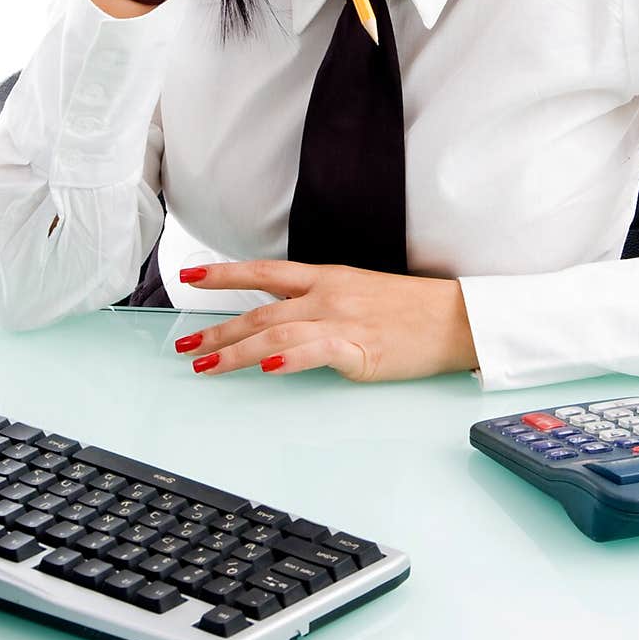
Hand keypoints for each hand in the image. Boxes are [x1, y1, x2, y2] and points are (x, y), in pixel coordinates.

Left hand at [173, 261, 478, 382]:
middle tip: (184, 346)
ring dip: (236, 351)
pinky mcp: (360, 349)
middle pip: (259, 310)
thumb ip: (318, 303)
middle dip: (216, 329)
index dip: (224, 274)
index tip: (190, 277)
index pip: (264, 271)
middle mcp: (328, 295)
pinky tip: (269, 368)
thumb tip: (282, 324)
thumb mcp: (357, 293)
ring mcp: (342, 321)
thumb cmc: (409, 310)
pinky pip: (317, 352)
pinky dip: (290, 359)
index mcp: (326, 278)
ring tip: (206, 365)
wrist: (454, 319)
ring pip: (276, 332)